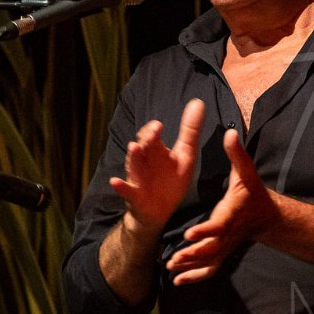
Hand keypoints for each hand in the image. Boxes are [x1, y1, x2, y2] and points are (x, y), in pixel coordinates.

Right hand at [109, 98, 203, 235]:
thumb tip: (198, 102)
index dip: (153, 130)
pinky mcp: (135, 195)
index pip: (152, 136)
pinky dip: (121, 186)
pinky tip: (115, 182)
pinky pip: (126, 190)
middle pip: (143, 147)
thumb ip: (190, 130)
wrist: (158, 211)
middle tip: (153, 132)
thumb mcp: (185, 155)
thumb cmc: (171, 179)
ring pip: (133, 165)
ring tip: (133, 147)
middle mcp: (144, 161)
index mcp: (157, 151)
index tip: (159, 125)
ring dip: (133, 157)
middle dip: (146, 139)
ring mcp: (138, 177)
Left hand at [167, 128, 279, 284]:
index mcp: (232, 214)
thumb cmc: (252, 193)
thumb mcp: (246, 171)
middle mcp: (229, 234)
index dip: (206, 231)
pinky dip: (195, 277)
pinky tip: (178, 282)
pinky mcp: (224, 253)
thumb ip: (237, 154)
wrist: (267, 216)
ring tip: (172, 269)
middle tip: (174, 259)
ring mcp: (227, 246)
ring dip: (191, 268)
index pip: (219, 225)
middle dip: (193, 255)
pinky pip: (210, 269)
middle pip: (212, 249)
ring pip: (210, 262)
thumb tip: (230, 132)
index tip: (190, 234)